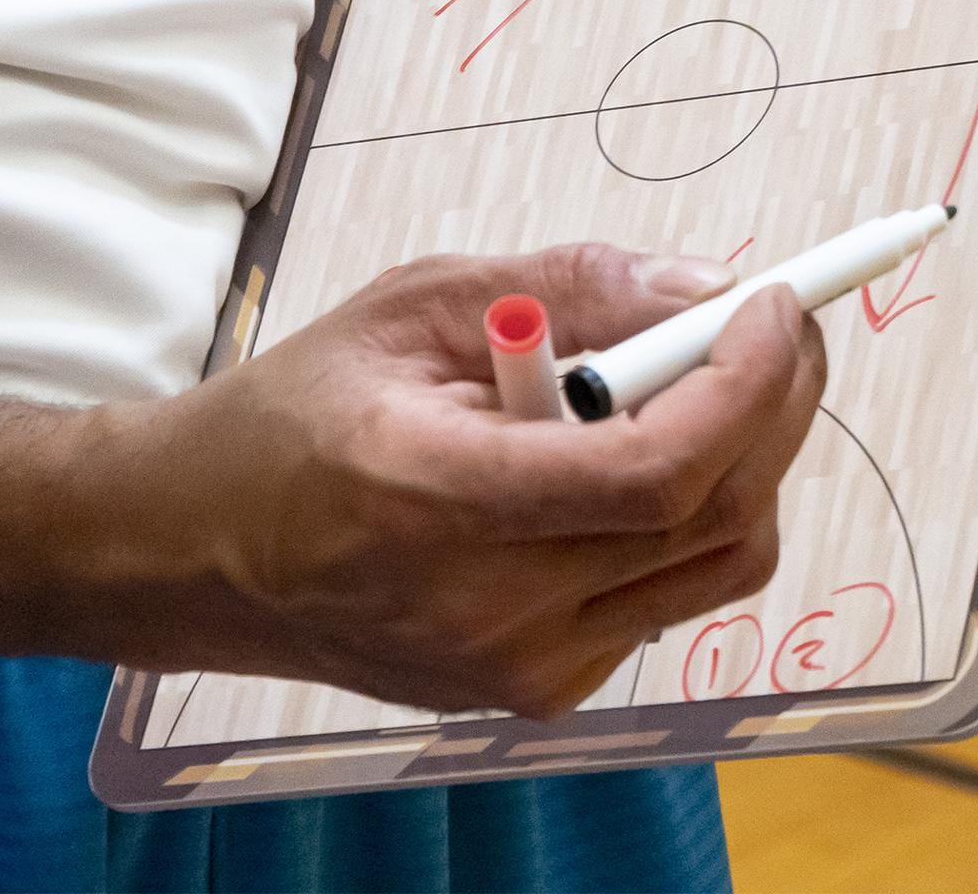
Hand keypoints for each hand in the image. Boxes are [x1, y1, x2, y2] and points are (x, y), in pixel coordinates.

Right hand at [112, 244, 825, 717]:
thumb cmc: (298, 413)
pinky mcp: (536, 692)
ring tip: (709, 374)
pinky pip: (669, 597)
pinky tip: (637, 450)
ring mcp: (517, 671)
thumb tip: (707, 288)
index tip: (776, 303)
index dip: (744, 383)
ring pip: (717, 565)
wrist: (200, 552)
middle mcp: (486, 612)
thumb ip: (568, 286)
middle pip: (712, 518)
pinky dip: (691, 512)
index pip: (654, 474)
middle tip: (776, 321)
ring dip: (749, 456)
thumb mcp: (414, 304)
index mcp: (436, 500)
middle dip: (777, 402)